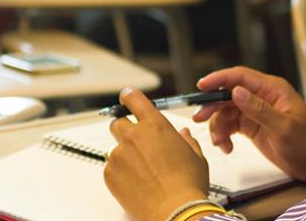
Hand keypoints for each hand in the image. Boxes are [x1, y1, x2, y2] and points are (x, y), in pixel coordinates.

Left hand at [103, 88, 208, 220]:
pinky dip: (120, 173)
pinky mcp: (110, 174)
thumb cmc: (187, 185)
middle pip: (117, 122)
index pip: (134, 99)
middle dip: (125, 129)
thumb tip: (183, 134)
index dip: (128, 97)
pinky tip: (136, 183)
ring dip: (124, 154)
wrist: (175, 212)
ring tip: (141, 171)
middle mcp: (134, 136)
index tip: (126, 98)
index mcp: (155, 125)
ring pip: (114, 147)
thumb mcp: (196, 157)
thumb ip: (186, 141)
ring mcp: (119, 155)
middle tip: (137, 144)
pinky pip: (111, 167)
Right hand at [194, 66, 305, 182]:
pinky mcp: (253, 126)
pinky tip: (226, 147)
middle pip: (229, 94)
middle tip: (199, 119)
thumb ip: (259, 110)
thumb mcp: (284, 128)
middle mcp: (262, 97)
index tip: (201, 86)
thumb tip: (236, 92)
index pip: (240, 77)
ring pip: (227, 111)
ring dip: (218, 126)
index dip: (219, 79)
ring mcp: (257, 112)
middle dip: (213, 106)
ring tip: (220, 143)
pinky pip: (231, 125)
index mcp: (272, 89)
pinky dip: (224, 135)